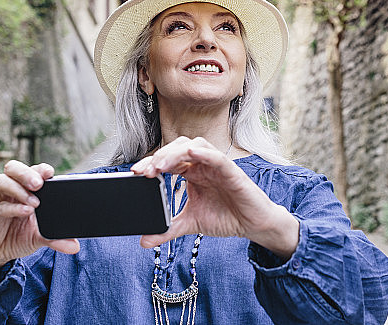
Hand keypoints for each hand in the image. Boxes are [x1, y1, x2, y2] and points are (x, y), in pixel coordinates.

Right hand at [0, 160, 78, 287]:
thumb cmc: (18, 237)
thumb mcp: (40, 238)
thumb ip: (56, 239)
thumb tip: (75, 247)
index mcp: (25, 189)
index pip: (32, 171)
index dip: (40, 169)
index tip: (50, 173)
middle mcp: (10, 190)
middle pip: (13, 168)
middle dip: (27, 173)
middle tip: (39, 184)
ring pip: (2, 181)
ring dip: (19, 189)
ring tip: (34, 202)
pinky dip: (12, 208)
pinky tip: (24, 211)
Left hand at [131, 137, 298, 257]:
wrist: (251, 225)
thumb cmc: (225, 216)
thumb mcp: (191, 223)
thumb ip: (168, 229)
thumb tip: (144, 241)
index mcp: (191, 172)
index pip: (168, 160)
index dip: (151, 163)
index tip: (136, 173)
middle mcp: (202, 165)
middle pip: (178, 148)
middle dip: (159, 156)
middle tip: (145, 171)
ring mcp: (216, 166)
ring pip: (195, 146)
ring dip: (176, 153)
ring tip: (161, 165)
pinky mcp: (231, 171)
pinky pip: (217, 157)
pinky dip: (204, 153)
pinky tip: (192, 153)